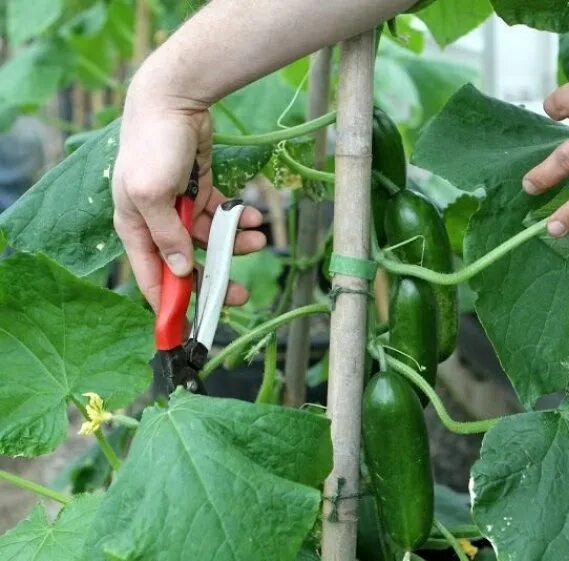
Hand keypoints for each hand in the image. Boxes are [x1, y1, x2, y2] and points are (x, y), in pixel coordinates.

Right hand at [113, 73, 265, 311]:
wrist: (175, 100)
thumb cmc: (154, 146)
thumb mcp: (152, 193)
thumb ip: (166, 236)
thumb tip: (181, 271)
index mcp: (135, 227)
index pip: (151, 278)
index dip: (170, 305)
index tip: (188, 331)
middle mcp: (157, 222)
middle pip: (188, 265)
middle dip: (215, 279)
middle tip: (239, 294)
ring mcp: (180, 207)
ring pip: (211, 241)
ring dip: (235, 245)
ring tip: (258, 241)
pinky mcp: (201, 191)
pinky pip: (222, 216)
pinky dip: (239, 220)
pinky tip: (254, 220)